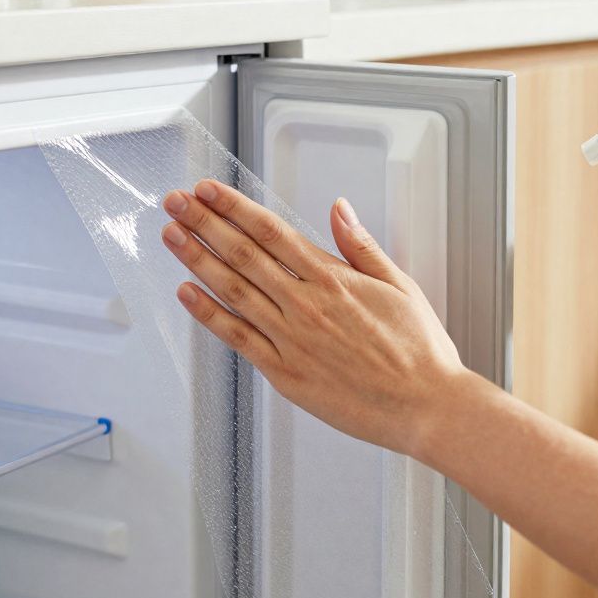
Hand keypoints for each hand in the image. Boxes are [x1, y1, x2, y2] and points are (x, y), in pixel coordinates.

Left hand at [160, 180, 466, 456]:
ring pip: (233, 290)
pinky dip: (209, 314)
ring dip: (197, 260)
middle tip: (175, 203)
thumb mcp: (399, 284)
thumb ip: (361, 246)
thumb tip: (339, 209)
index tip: (210, 191)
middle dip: (204, 224)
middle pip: (243, 254)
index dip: (234, 208)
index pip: (271, 232)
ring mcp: (291, 339)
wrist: (426, 406)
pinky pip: (238, 338)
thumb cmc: (418, 351)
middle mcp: (306, 304)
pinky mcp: (285, 373)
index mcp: (333, 278)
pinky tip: (187, 294)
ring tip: (171, 236)